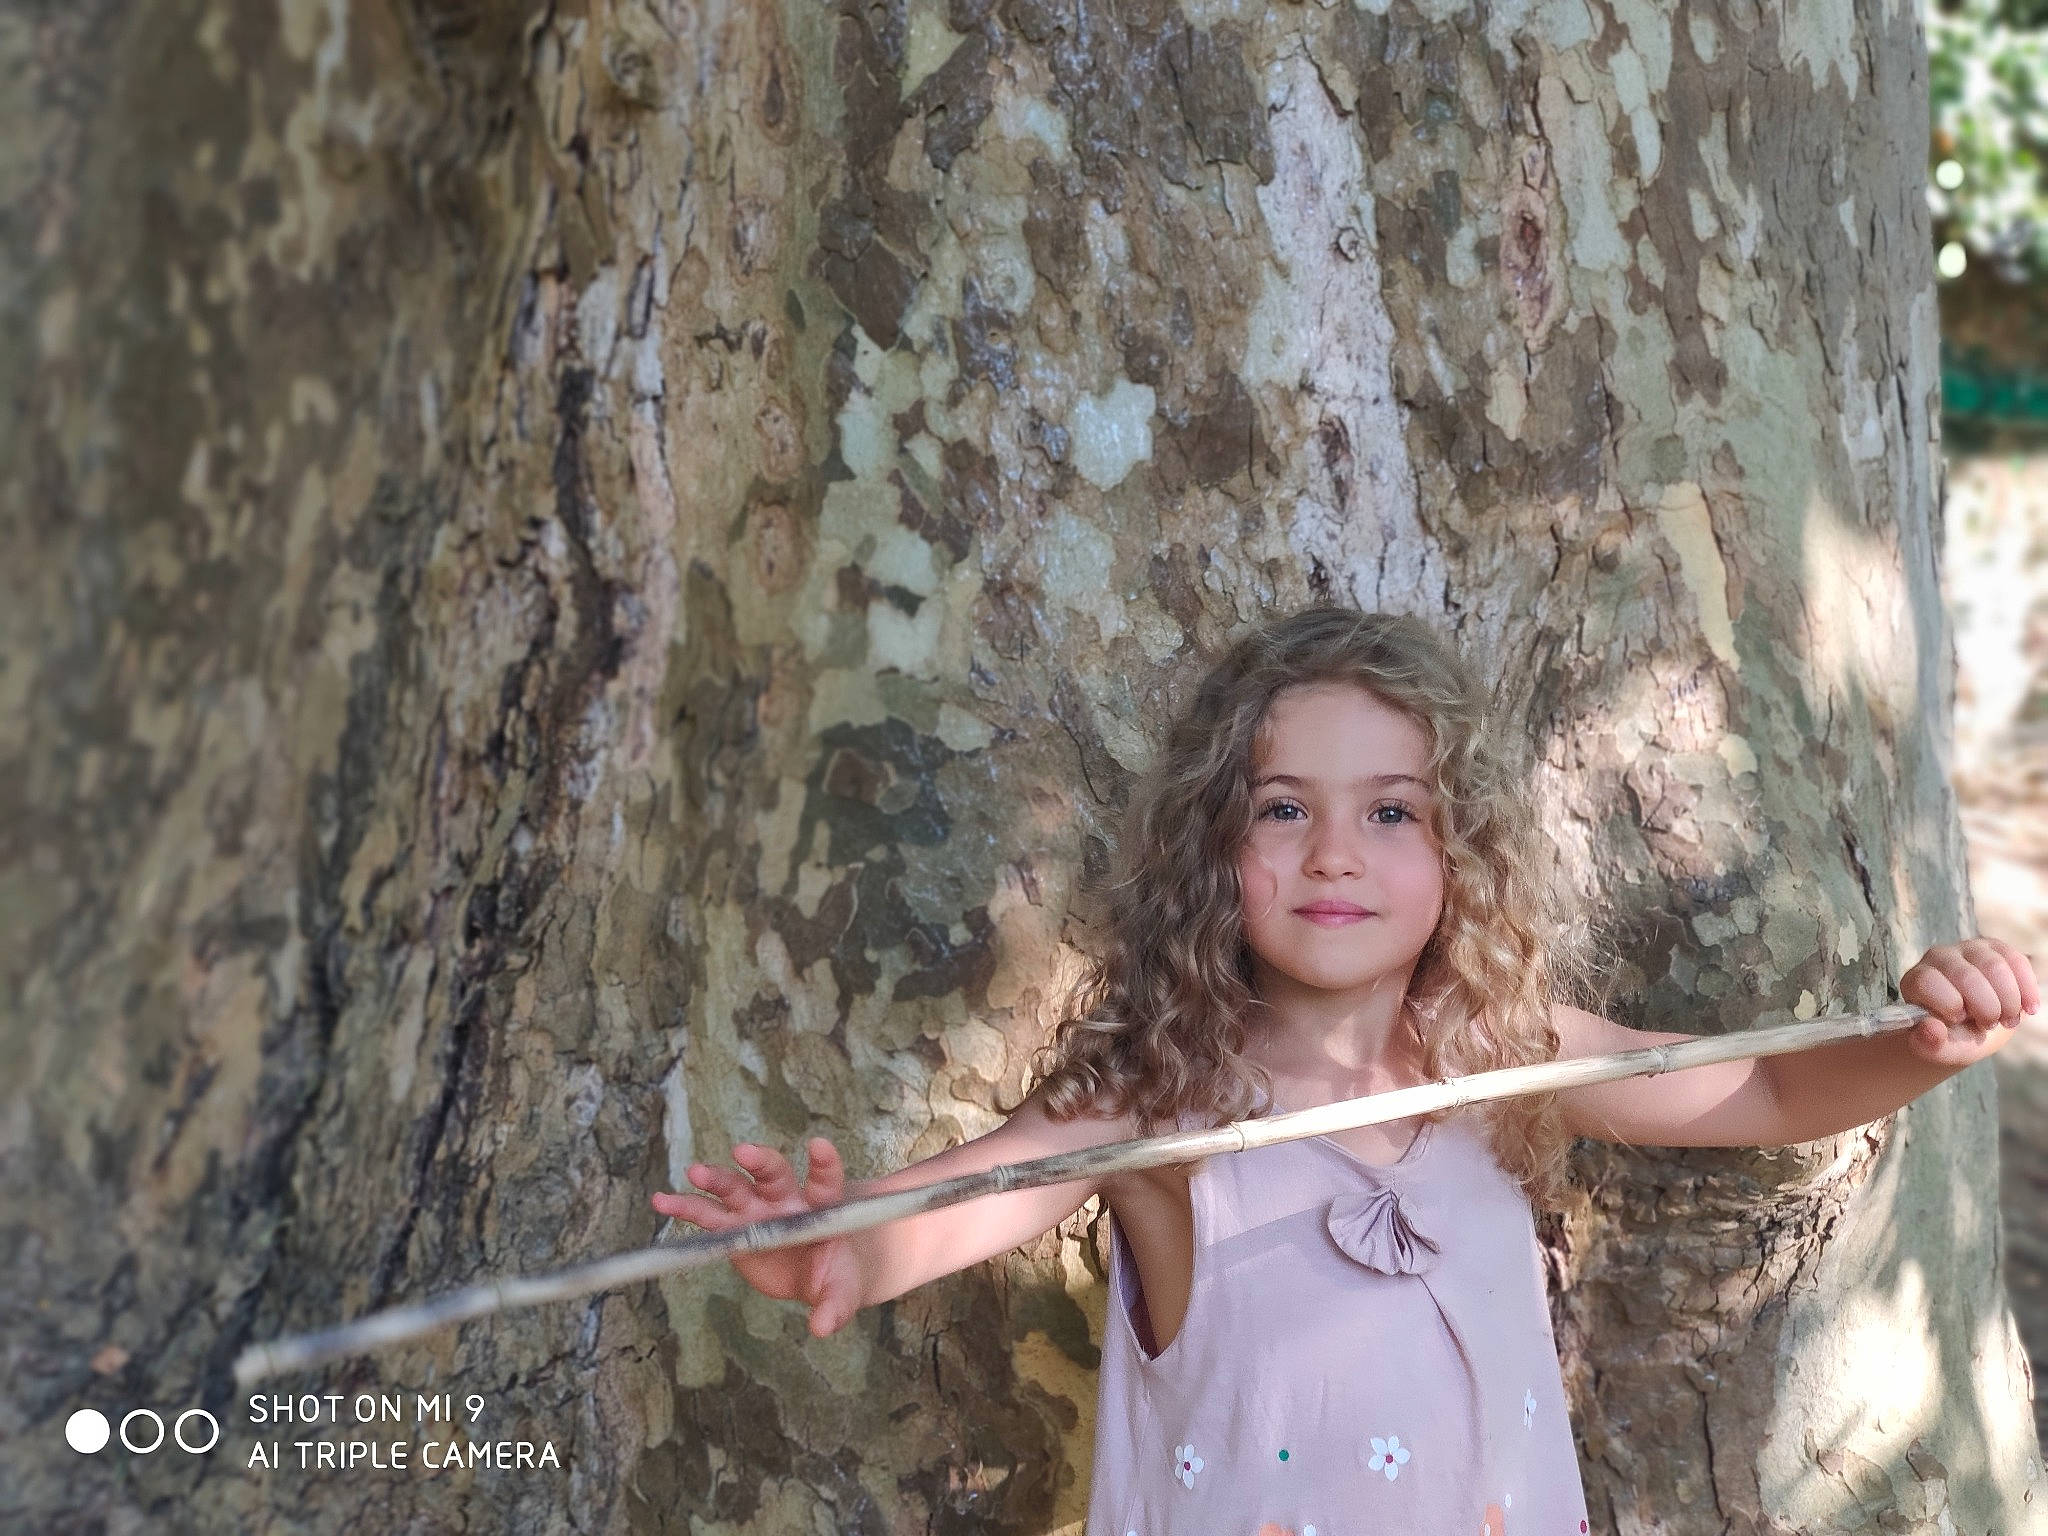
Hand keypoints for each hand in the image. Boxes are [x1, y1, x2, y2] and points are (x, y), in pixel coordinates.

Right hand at [650, 1137, 863, 1336]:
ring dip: (716, 1180)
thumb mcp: (841, 1293)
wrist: (814, 1275)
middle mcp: (786, 1201)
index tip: (819, 1145)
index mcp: (821, 1208)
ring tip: (695, 1173)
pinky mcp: (732, 1227)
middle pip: (774, 1175)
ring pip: (735, 1189)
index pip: (825, 1181)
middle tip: (744, 1152)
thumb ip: (834, 1306)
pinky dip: (685, 1206)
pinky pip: (707, 1214)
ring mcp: (756, 1210)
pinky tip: (663, 1200)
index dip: (824, 1163)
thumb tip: (822, 1327)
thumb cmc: (833, 1276)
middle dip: (760, 1162)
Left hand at [1898, 937, 2039, 1066]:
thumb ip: (1929, 1043)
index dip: (1949, 1003)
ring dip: (2009, 1000)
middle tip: (1989, 1024)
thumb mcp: (1939, 1048)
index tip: (1960, 1020)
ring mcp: (1968, 949)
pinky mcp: (1995, 948)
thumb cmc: (1951, 1037)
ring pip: (1994, 965)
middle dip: (1986, 1007)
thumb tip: (1930, 1029)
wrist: (1971, 1026)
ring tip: (2007, 1019)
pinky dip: (2027, 988)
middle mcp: (1938, 958)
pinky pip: (2016, 960)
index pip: (1927, 981)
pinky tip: (2028, 1008)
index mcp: (1916, 981)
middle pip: (1966, 975)